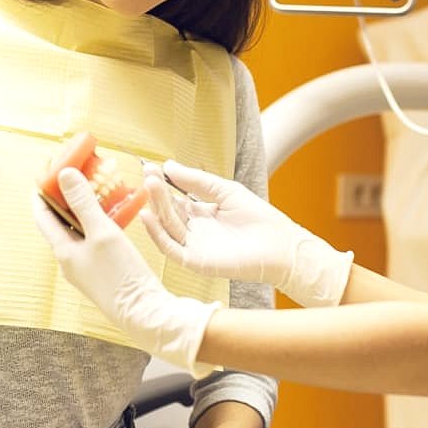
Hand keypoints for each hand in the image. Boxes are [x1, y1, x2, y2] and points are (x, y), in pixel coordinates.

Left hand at [34, 166, 218, 372]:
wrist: (146, 314)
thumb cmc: (121, 275)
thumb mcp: (102, 233)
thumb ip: (83, 203)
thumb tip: (63, 174)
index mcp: (63, 252)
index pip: (42, 216)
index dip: (42, 193)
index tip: (46, 172)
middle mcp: (70, 261)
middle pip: (61, 223)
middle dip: (66, 198)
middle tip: (76, 175)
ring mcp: (87, 268)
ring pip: (80, 232)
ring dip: (85, 210)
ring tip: (97, 189)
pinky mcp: (104, 272)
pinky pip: (95, 241)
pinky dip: (99, 224)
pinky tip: (115, 215)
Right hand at [142, 160, 353, 307]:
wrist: (280, 246)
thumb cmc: (259, 219)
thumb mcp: (225, 191)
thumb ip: (197, 181)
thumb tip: (167, 165)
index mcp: (201, 215)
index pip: (174, 199)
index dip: (162, 184)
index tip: (150, 168)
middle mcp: (194, 232)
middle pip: (168, 211)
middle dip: (156, 193)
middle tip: (147, 174)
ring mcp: (193, 247)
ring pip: (167, 227)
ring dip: (156, 208)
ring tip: (149, 186)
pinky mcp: (195, 262)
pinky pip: (170, 249)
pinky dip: (157, 234)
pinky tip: (149, 216)